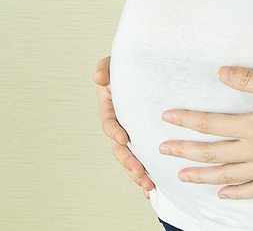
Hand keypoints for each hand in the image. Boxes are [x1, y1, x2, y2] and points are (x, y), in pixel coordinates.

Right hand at [94, 56, 154, 197]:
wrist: (145, 68)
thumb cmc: (127, 65)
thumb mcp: (113, 64)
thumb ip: (105, 69)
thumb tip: (98, 78)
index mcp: (110, 109)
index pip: (109, 122)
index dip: (114, 131)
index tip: (123, 138)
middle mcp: (119, 125)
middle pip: (119, 148)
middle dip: (128, 162)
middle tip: (138, 172)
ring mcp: (132, 135)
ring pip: (131, 159)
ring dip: (137, 173)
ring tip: (148, 185)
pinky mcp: (145, 140)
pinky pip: (145, 159)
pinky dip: (147, 174)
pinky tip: (154, 189)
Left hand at [159, 66, 252, 198]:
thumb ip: (248, 79)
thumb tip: (220, 72)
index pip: (211, 125)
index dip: (187, 121)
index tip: (167, 118)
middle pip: (214, 154)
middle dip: (186, 152)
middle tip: (163, 151)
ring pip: (229, 176)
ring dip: (204, 176)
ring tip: (184, 176)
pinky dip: (237, 193)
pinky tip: (224, 194)